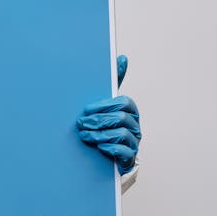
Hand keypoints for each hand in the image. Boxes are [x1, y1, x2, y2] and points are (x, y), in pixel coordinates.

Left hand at [76, 54, 141, 173]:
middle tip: (81, 123)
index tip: (86, 109)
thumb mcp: (108, 104)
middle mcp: (135, 125)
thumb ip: (114, 82)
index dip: (104, 105)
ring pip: (122, 134)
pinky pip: (124, 151)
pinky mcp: (130, 158)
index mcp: (130, 111)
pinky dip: (110, 148)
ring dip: (100, 134)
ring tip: (85, 135)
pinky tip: (99, 147)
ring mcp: (134, 142)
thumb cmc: (107, 125)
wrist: (108, 154)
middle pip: (121, 118)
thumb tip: (122, 57)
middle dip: (99, 120)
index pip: (123, 102)